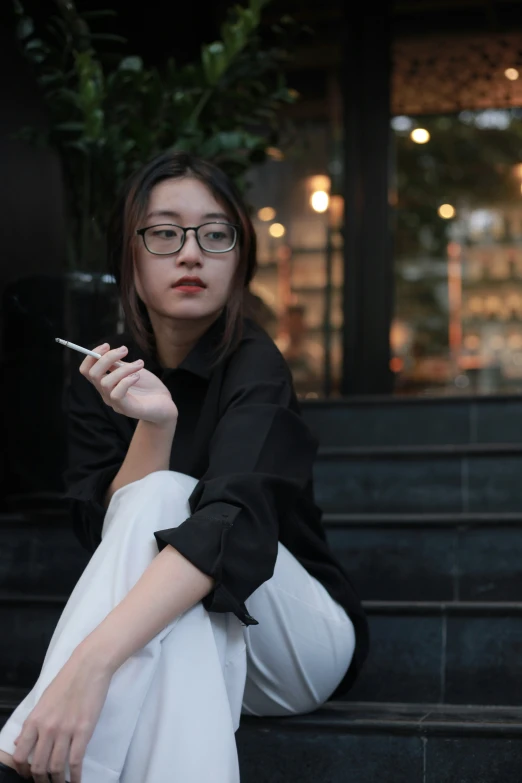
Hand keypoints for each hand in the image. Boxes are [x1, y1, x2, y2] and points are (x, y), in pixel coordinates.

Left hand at [12, 649, 111, 782]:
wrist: (89, 667)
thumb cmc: (67, 681)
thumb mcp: (43, 701)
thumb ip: (32, 724)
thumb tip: (20, 742)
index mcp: (35, 720)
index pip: (20, 755)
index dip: (23, 770)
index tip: (29, 774)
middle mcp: (47, 728)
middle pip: (38, 766)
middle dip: (41, 780)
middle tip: (46, 782)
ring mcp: (65, 731)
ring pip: (56, 767)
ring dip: (58, 780)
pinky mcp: (83, 731)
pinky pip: (75, 761)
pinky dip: (75, 776)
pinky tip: (76, 780)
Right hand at [80, 343, 177, 424]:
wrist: (166, 405)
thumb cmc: (149, 387)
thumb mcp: (132, 371)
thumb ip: (118, 364)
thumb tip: (106, 352)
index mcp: (106, 383)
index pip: (86, 370)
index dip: (92, 355)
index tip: (107, 345)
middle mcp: (106, 394)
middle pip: (93, 374)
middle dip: (107, 358)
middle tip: (125, 350)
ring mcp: (115, 403)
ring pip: (105, 383)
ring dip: (123, 368)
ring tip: (140, 364)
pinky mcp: (126, 409)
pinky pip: (116, 394)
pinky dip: (126, 380)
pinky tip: (138, 376)